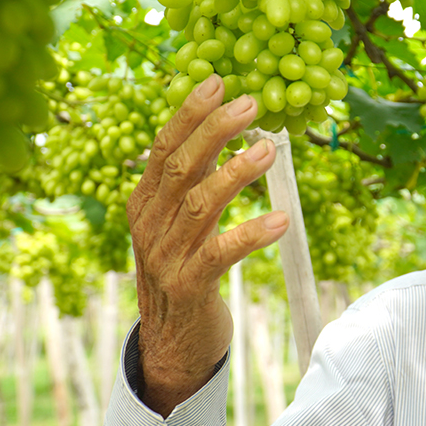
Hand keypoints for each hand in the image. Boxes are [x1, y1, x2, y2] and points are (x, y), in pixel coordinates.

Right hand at [126, 76, 289, 416]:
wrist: (172, 344)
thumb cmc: (185, 271)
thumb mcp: (180, 223)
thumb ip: (194, 182)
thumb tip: (224, 129)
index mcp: (144, 203)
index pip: (162, 148)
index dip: (188, 114)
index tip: (218, 81)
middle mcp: (148, 225)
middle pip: (179, 168)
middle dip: (215, 131)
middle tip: (252, 103)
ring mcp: (164, 257)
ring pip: (199, 205)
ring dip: (236, 174)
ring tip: (270, 150)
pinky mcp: (188, 287)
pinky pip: (220, 254)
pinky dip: (251, 234)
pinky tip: (281, 220)